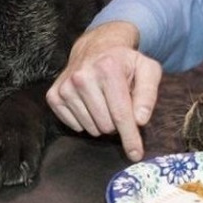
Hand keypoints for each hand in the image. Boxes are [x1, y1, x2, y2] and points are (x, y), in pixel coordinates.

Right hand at [47, 22, 162, 161]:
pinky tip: (90, 105)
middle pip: (106, 125)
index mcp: (108, 68)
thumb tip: (140, 120)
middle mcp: (83, 77)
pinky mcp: (54, 95)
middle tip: (119, 106)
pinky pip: (74, 126)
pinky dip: (86, 122)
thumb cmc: (125, 62)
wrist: (95, 47)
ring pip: (90, 129)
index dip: (131, 138)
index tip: (135, 155)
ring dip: (101, 123)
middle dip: (117, 124)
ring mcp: (66, 86)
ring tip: (105, 102)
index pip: (121, 114)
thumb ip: (148, 95)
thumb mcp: (147, 70)